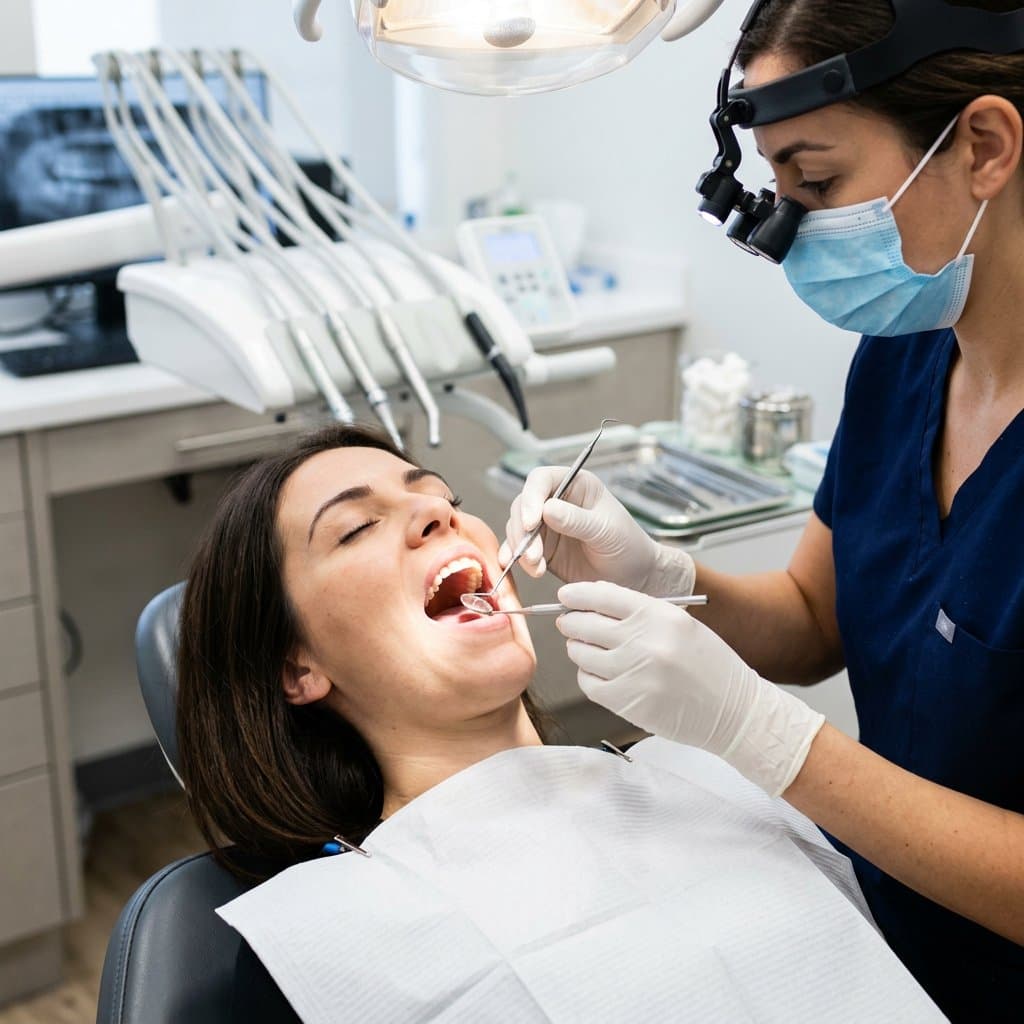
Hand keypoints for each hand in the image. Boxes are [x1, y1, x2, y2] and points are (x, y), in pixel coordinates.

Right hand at [500, 466, 694, 595]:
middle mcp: (556, 501)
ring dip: (521, 548)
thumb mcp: (605, 530)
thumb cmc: (628, 545)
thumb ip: (576, 520)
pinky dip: (517, 559)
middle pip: (523, 505)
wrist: (634, 578)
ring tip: (536, 567)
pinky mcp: (541, 549)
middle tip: (532, 555)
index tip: (531, 522)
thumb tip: (546, 509)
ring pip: (517, 528)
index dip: (531, 497)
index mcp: (576, 485)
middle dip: (523, 530)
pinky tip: (522, 569)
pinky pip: (519, 550)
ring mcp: (547, 526)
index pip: (542, 480)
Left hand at [557, 581, 824, 796]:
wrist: (733, 711)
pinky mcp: (626, 702)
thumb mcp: (681, 624)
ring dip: (578, 650)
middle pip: (585, 624)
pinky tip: (599, 673)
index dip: (577, 595)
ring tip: (586, 649)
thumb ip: (640, 612)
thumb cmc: (709, 665)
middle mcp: (644, 641)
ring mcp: (633, 673)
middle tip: (568, 623)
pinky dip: (588, 676)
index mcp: (659, 616)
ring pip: (581, 654)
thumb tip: (594, 603)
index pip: (603, 596)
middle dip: (571, 622)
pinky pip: (589, 683)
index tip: (565, 597)